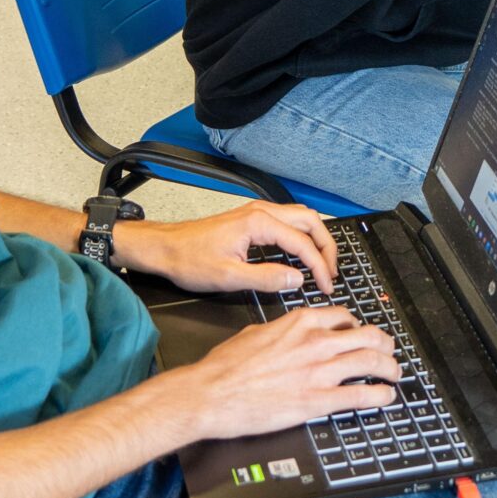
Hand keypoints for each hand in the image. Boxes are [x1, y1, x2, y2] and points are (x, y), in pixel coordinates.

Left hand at [120, 201, 337, 295]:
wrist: (165, 247)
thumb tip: (297, 279)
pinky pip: (288, 221)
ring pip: (301, 218)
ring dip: (316, 239)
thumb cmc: (189, 259)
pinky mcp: (252, 218)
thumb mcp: (228, 277)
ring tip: (323, 264)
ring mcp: (257, 212)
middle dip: (326, 247)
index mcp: (258, 223)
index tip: (325, 285)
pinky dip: (303, 236)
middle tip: (332, 273)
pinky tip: (302, 254)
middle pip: (310, 221)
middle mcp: (261, 211)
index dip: (318, 266)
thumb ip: (266, 278)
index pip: (302, 243)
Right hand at [169, 308, 399, 443]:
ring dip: (390, 368)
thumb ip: (281, 331)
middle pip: (367, 336)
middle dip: (384, 344)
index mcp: (300, 322)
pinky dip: (380, 395)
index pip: (344, 317)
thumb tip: (288, 334)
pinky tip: (386, 396)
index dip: (358, 327)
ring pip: (372, 361)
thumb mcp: (255, 332)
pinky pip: (362, 395)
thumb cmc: (225, 366)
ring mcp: (319, 371)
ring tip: (394, 373)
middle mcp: (316, 342)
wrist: (211, 393)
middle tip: (389, 351)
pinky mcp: (318, 400)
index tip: (363, 334)